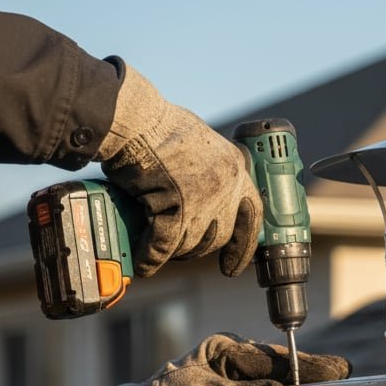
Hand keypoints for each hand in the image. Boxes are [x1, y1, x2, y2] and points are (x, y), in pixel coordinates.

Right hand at [95, 64, 262, 277]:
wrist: (134, 120)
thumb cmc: (156, 127)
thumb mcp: (197, 145)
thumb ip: (206, 172)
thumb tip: (198, 196)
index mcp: (235, 166)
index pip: (252, 213)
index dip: (243, 245)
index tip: (232, 266)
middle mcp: (226, 184)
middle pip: (219, 235)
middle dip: (197, 247)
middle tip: (178, 250)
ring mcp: (204, 198)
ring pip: (192, 243)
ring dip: (173, 251)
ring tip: (156, 249)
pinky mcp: (178, 208)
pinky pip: (165, 246)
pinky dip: (151, 258)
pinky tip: (144, 264)